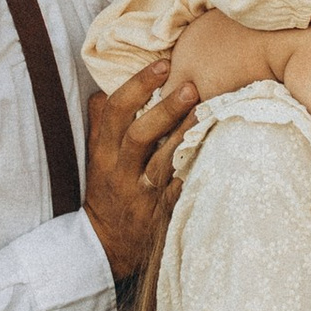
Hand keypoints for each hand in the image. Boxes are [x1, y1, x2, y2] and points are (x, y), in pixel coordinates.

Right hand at [84, 58, 198, 277]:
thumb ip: (100, 124)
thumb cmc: (107, 192)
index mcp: (103, 153)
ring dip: (185, 136)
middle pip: (139, 135)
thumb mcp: (96, 159)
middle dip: (165, 109)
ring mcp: (140, 194)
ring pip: (162, 162)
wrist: (106, 245)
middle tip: (191, 86)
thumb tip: (101, 89)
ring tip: (209, 111)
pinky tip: (213, 155)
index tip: (161, 64)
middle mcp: (119, 171)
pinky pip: (177, 192)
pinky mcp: (159, 214)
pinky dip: (192, 174)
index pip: (114, 112)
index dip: (136, 86)